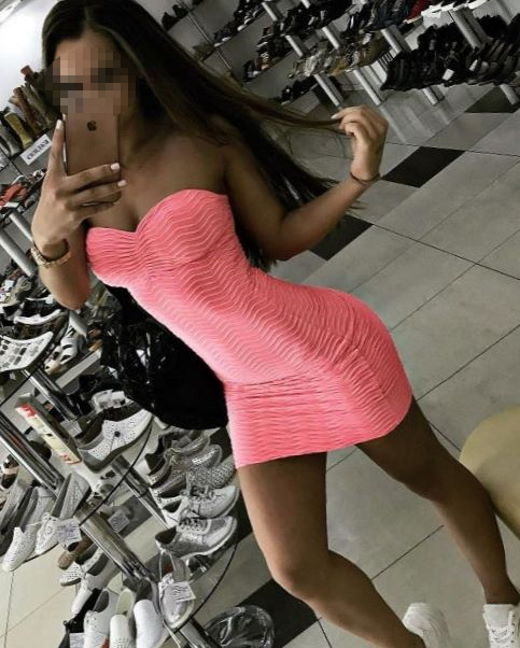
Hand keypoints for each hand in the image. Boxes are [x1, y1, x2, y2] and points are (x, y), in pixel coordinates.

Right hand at [31, 118, 125, 248]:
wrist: (44, 229)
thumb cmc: (51, 204)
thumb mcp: (51, 187)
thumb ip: (63, 176)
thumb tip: (82, 163)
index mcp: (52, 178)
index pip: (55, 154)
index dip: (59, 138)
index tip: (62, 122)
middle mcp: (59, 188)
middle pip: (85, 176)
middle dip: (103, 171)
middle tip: (117, 165)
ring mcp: (67, 203)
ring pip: (94, 193)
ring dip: (111, 188)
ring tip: (123, 183)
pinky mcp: (74, 215)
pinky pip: (95, 208)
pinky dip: (105, 205)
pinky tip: (114, 201)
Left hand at [331, 105, 387, 181]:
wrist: (365, 171)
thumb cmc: (364, 155)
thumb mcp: (362, 134)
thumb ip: (358, 122)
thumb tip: (346, 113)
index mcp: (382, 123)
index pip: (365, 108)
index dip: (349, 109)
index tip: (340, 114)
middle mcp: (381, 128)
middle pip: (361, 110)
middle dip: (346, 114)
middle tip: (339, 122)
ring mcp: (376, 135)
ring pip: (358, 116)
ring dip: (347, 121)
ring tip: (344, 129)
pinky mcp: (368, 142)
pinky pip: (356, 127)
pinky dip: (348, 127)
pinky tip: (348, 133)